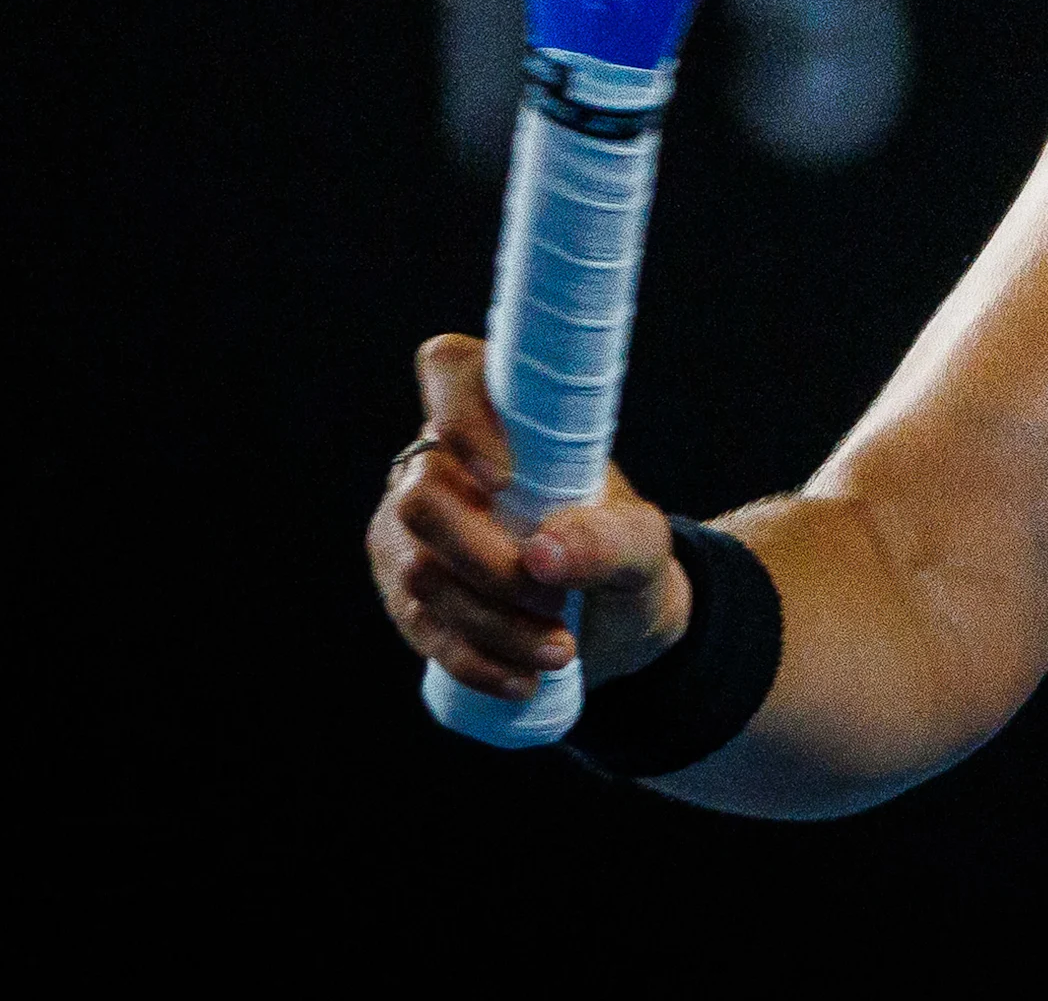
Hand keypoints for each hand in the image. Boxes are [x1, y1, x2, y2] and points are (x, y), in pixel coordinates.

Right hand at [368, 333, 690, 702]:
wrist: (611, 620)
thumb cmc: (624, 552)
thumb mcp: (642, 545)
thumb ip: (608, 539)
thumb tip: (542, 555)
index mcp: (500, 415)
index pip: (449, 367)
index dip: (461, 413)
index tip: (508, 479)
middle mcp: (440, 461)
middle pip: (421, 496)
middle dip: (490, 563)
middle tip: (553, 597)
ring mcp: (410, 528)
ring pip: (418, 570)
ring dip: (490, 622)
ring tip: (560, 650)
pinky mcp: (404, 590)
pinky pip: (416, 625)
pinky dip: (472, 658)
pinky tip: (521, 678)